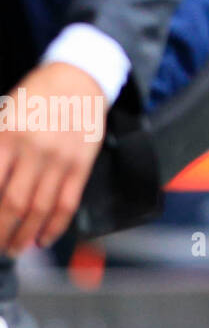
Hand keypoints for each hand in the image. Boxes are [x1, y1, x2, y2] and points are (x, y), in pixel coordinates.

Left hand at [0, 62, 106, 254]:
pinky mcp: (82, 163)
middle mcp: (35, 149)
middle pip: (13, 204)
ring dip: (25, 235)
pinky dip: (55, 226)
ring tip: (15, 249)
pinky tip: (44, 239)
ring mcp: (62, 158)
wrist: (79, 78)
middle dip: (1, 232)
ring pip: (41, 208)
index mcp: (8, 136)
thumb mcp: (4, 116)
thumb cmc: (36, 97)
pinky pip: (68, 202)